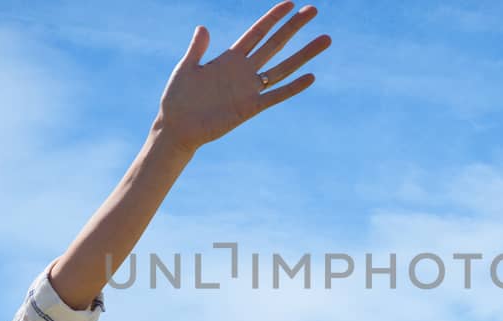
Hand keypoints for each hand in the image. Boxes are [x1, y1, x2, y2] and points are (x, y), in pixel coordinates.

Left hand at [153, 1, 331, 151]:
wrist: (177, 127)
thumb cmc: (178, 98)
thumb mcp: (186, 68)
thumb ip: (197, 49)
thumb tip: (203, 27)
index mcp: (229, 58)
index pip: (257, 33)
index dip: (273, 18)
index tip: (290, 3)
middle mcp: (244, 71)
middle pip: (275, 44)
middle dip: (294, 27)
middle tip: (313, 10)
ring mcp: (249, 89)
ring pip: (282, 67)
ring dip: (304, 54)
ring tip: (325, 39)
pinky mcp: (250, 108)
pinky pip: (275, 96)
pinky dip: (293, 87)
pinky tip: (311, 77)